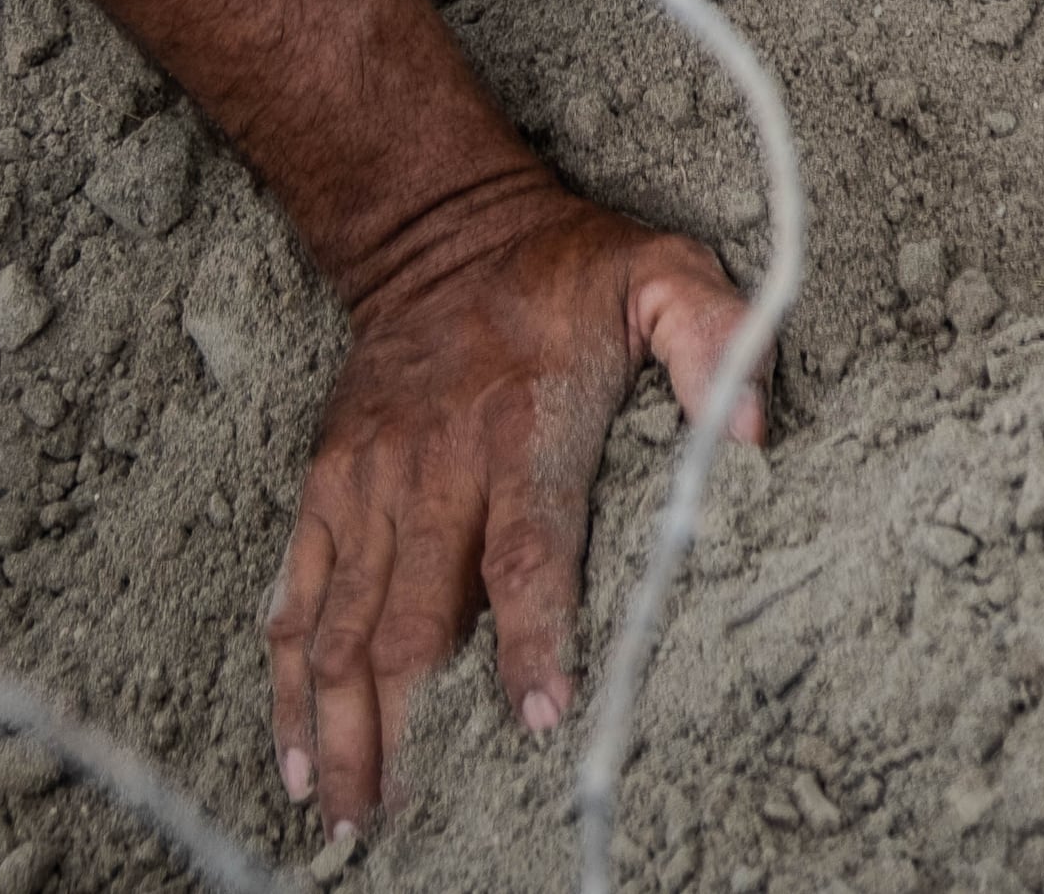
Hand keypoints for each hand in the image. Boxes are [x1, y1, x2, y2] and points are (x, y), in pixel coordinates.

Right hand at [267, 179, 754, 831]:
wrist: (438, 229)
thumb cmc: (568, 266)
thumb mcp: (664, 271)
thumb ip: (714, 341)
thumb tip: (757, 429)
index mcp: (523, 429)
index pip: (526, 553)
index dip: (529, 637)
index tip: (537, 715)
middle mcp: (434, 467)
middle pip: (412, 616)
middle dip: (405, 722)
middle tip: (402, 813)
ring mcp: (369, 482)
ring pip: (339, 622)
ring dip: (336, 721)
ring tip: (341, 810)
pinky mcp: (327, 486)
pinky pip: (296, 592)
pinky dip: (286, 675)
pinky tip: (291, 748)